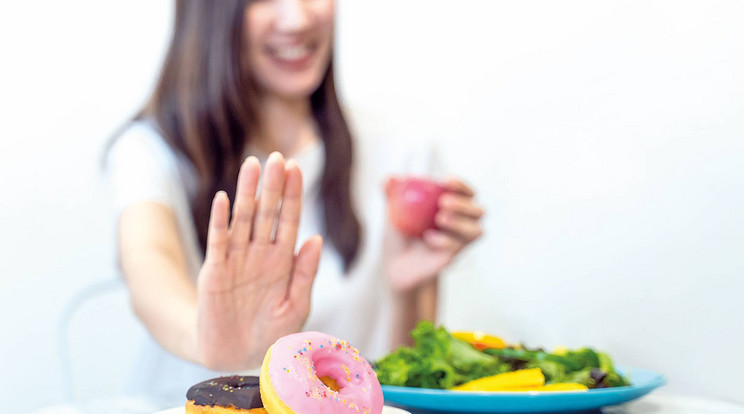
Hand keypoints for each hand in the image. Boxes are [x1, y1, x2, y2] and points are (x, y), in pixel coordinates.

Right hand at [196, 152, 322, 369]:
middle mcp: (260, 254)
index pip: (289, 220)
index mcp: (283, 260)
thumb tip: (317, 238)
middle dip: (273, 185)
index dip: (293, 195)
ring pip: (243, 219)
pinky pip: (218, 242)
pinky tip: (223, 199)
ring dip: (247, 193)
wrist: (236, 357)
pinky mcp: (215, 272)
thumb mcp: (296, 306)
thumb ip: (305, 274)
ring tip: (252, 165)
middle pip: (267, 212)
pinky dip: (220, 221)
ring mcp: (237, 260)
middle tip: (277, 157)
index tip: (297, 168)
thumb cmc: (270, 333)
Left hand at [384, 177, 482, 292]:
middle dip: (464, 204)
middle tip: (443, 202)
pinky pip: (457, 248)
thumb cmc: (399, 233)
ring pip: (476, 231)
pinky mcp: (453, 257)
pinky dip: (445, 240)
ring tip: (440, 218)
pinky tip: (428, 237)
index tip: (447, 180)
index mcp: (453, 207)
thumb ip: (391, 194)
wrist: (396, 264)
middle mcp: (462, 224)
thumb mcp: (392, 212)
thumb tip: (391, 178)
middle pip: (478, 211)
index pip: (466, 193)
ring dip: (461, 223)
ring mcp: (459, 242)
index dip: (462, 185)